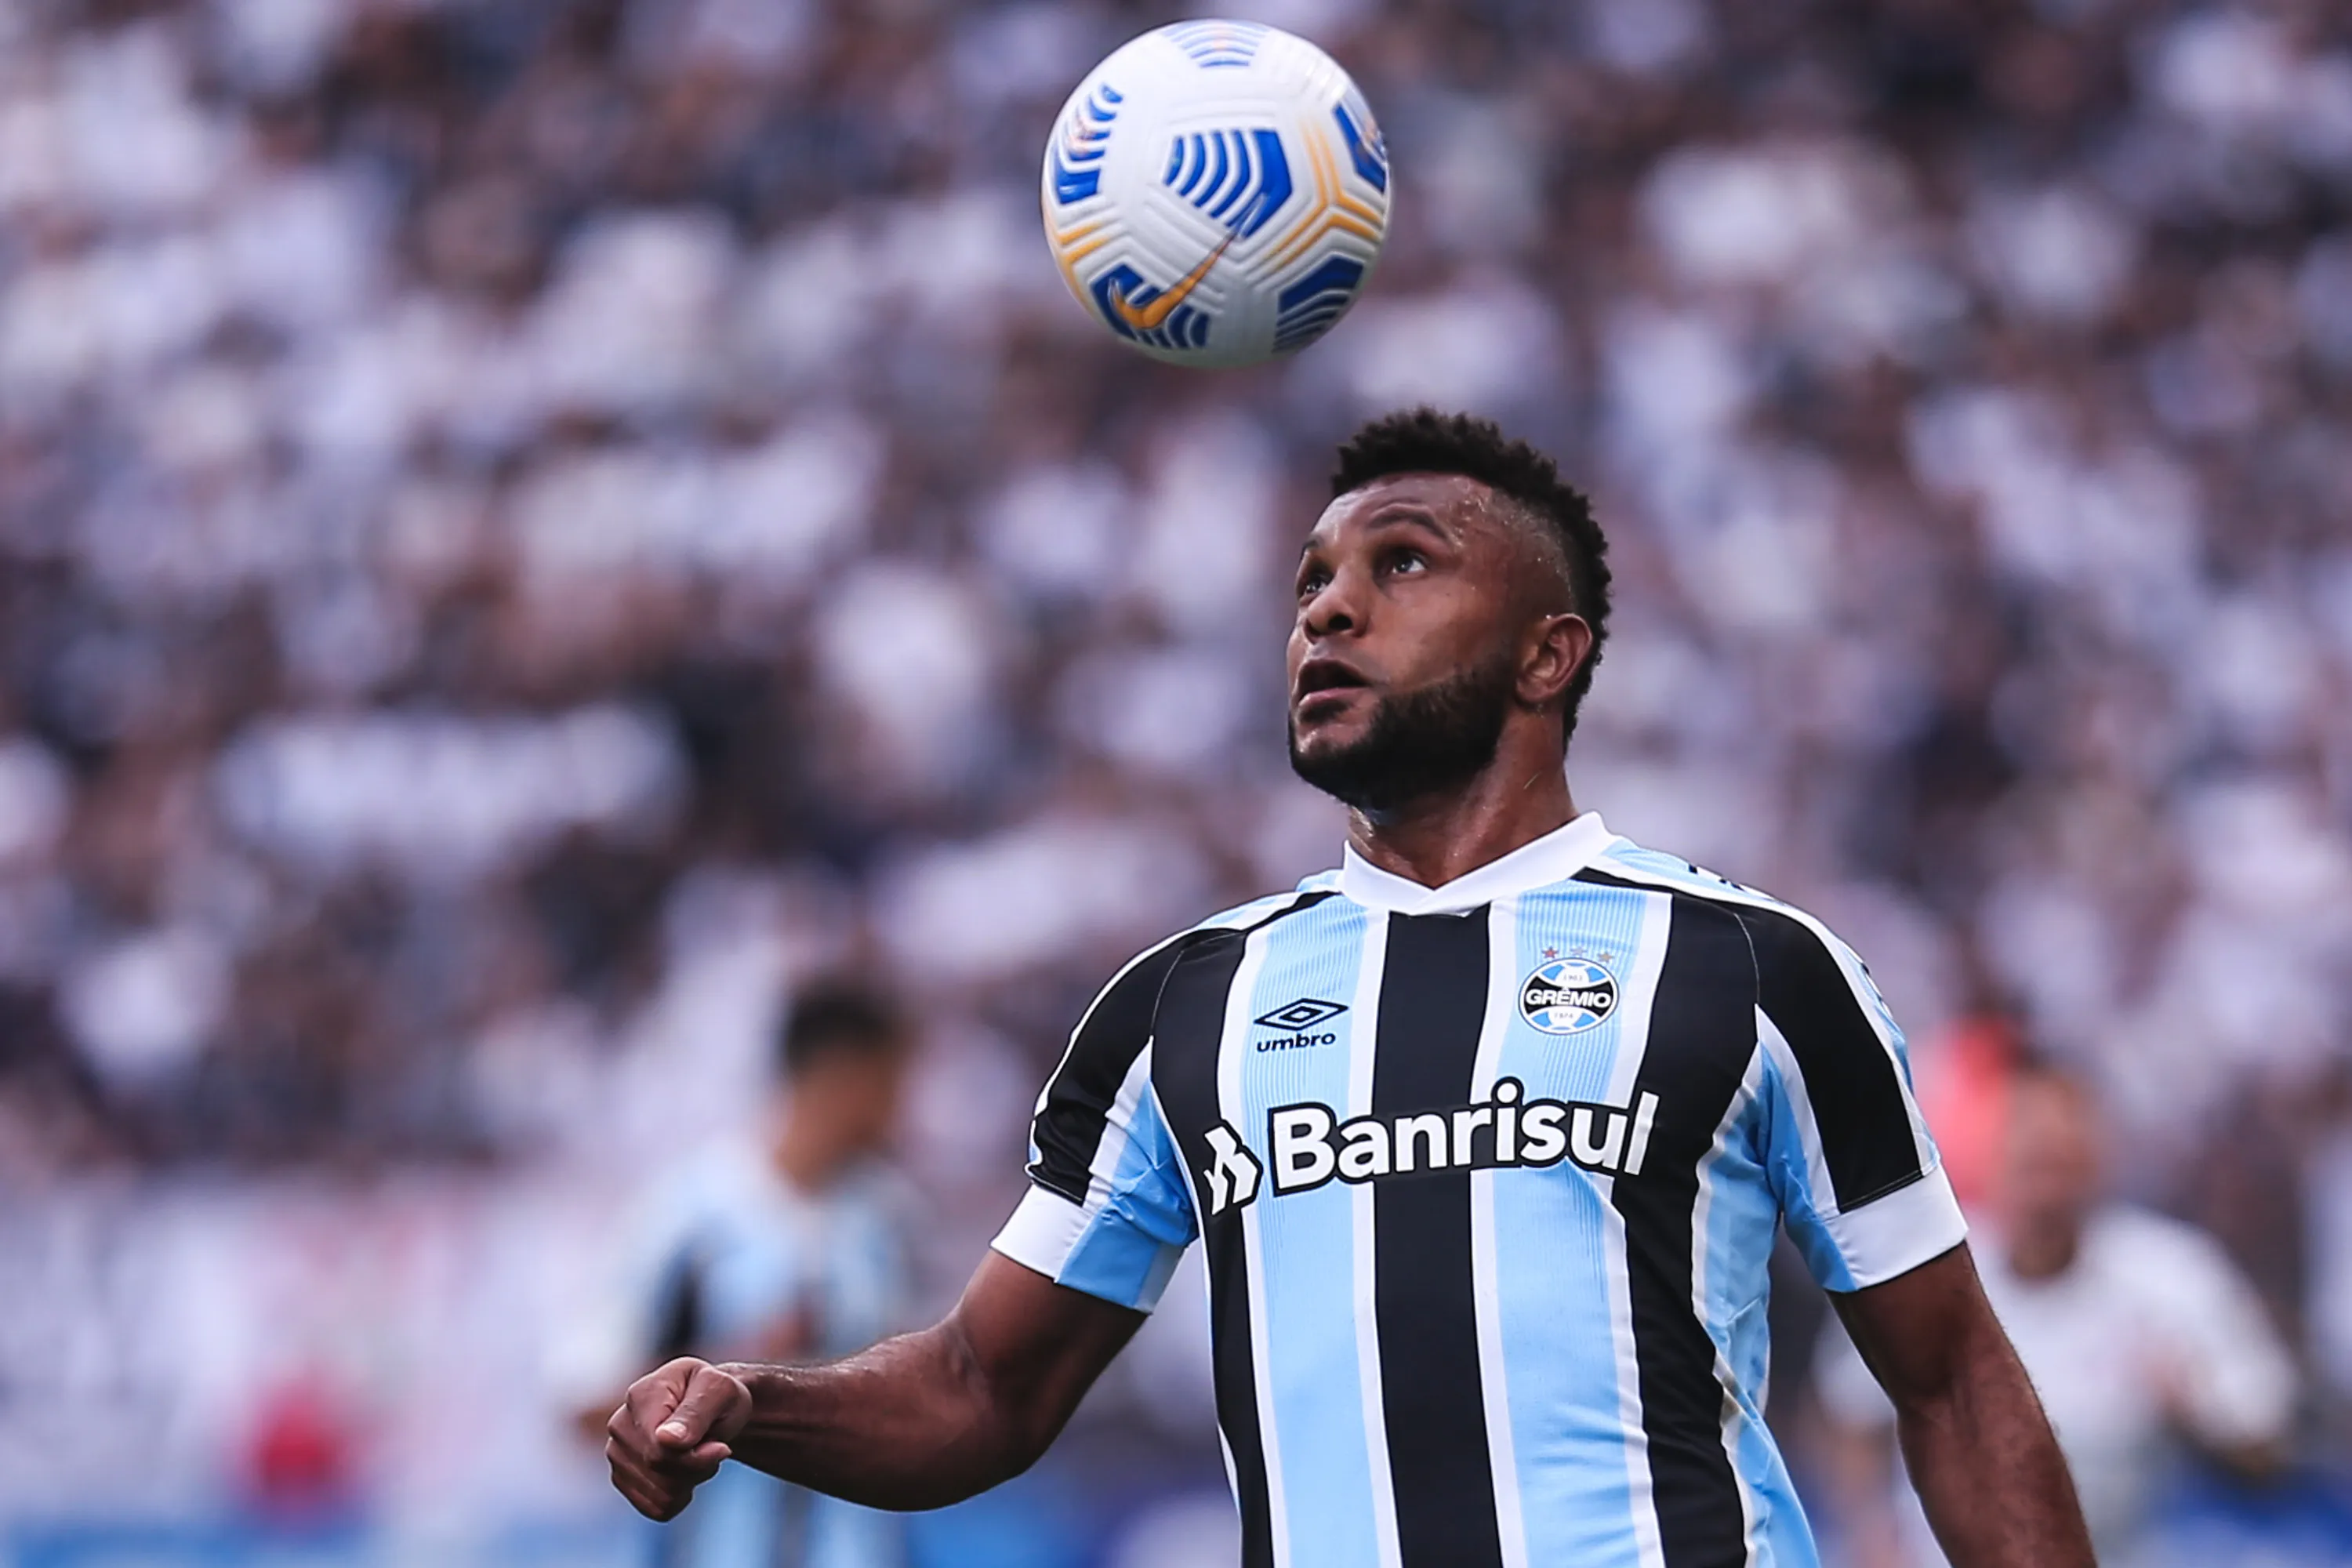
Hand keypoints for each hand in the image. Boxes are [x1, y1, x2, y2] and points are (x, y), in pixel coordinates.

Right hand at [606, 1357, 753, 1519]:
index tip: (721, 1447)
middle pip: (659, 1475)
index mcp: (640, 1397)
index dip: (695, 1458)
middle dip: (696, 1468)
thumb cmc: (718, 1395)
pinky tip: (686, 1471)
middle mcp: (620, 1425)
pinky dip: (680, 1497)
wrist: (715, 1405)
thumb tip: (665, 1439)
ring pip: (659, 1497)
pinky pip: (656, 1508)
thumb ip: (695, 1413)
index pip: (658, 1451)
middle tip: (712, 1446)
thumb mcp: (720, 1391)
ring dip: (690, 1482)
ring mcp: (618, 1454)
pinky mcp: (623, 1479)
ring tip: (698, 1454)